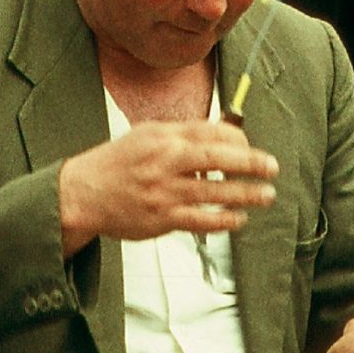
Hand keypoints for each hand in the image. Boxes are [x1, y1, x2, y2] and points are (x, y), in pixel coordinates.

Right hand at [59, 120, 277, 257]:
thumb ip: (181, 135)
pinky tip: (238, 218)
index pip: (210, 132)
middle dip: (251, 162)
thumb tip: (221, 134)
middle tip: (272, 167)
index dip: (238, 138)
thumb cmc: (117, 164)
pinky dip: (223, 219)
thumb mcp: (146, 135)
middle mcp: (164, 161)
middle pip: (217, 157)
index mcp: (162, 137)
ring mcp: (163, 191)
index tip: (252, 146)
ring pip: (214, 191)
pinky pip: (201, 220)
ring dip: (245, 194)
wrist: (81, 194)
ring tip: (266, 195)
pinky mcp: (161, 219)